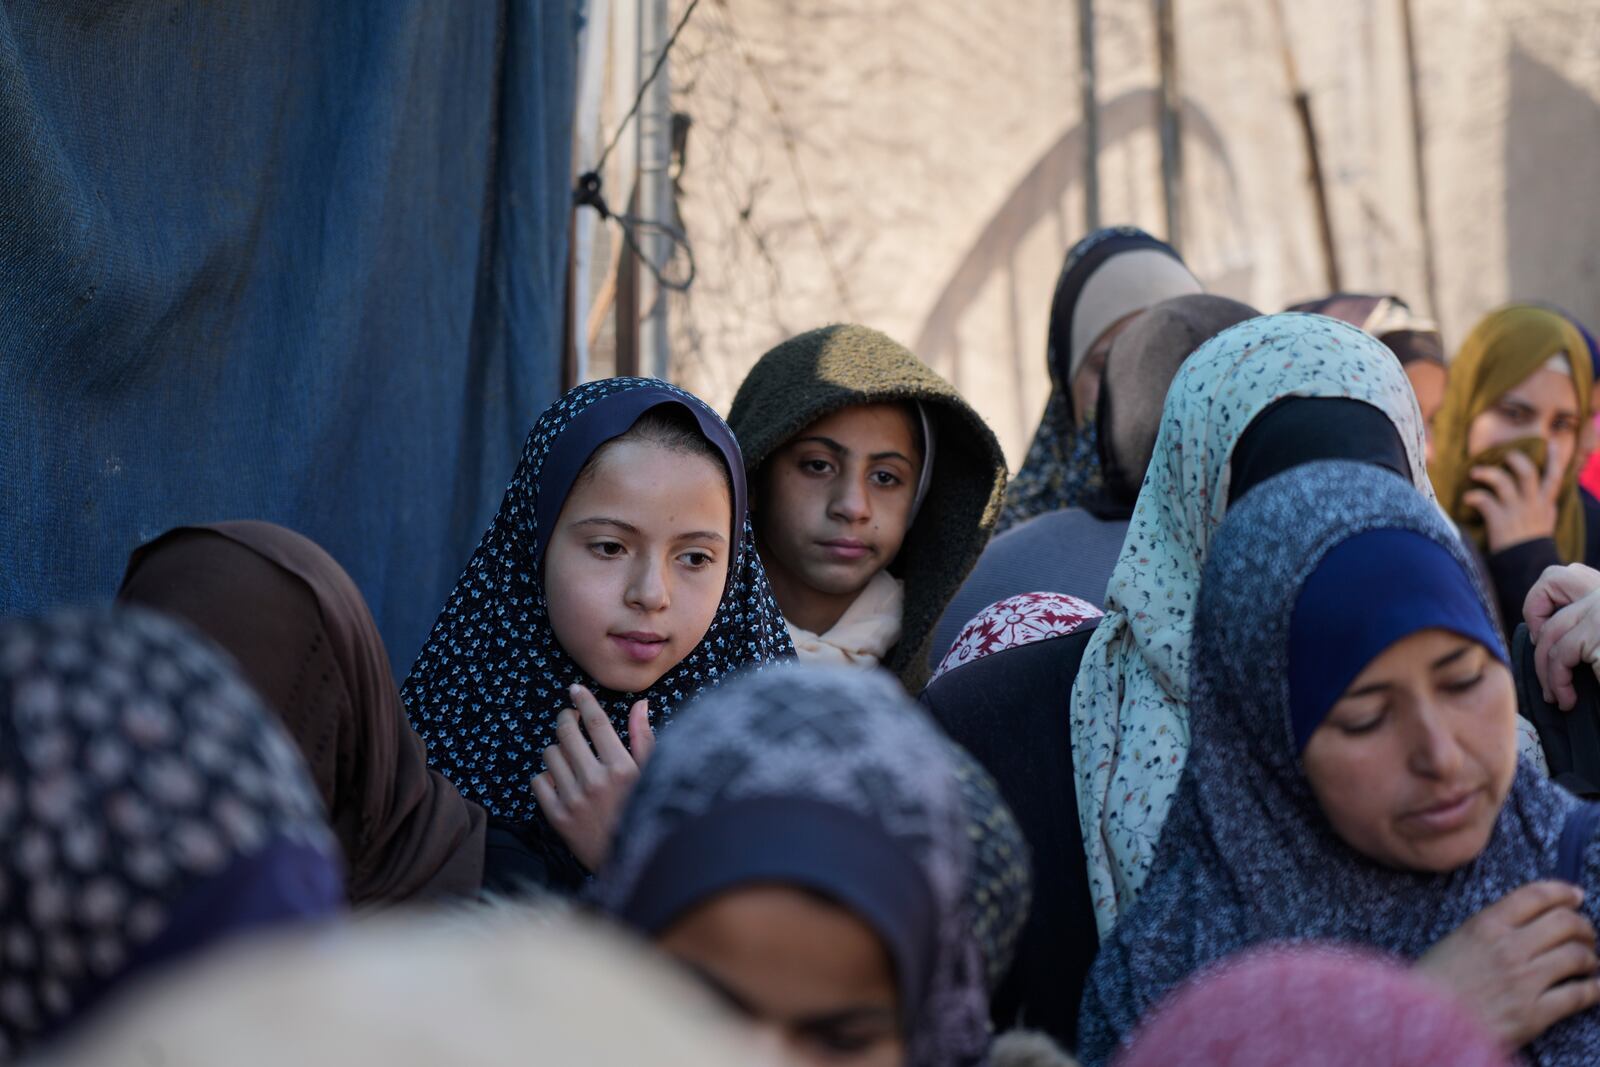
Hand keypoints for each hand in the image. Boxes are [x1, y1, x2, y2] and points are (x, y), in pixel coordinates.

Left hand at [531, 686, 653, 870]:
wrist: (636, 865)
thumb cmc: (648, 814)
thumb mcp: (653, 776)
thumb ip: (644, 738)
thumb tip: (640, 705)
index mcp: (622, 768)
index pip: (596, 721)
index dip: (584, 701)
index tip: (575, 690)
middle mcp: (596, 781)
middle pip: (567, 733)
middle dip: (565, 719)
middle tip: (569, 720)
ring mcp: (574, 801)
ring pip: (550, 755)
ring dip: (557, 749)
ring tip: (569, 755)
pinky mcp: (559, 819)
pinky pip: (539, 783)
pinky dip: (546, 777)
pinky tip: (560, 780)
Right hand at [1415, 880, 1599, 1047]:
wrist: (1425, 1022)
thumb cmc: (1437, 981)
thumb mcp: (1458, 940)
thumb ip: (1492, 927)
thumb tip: (1534, 919)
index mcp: (1486, 925)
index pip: (1536, 896)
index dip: (1563, 892)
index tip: (1576, 895)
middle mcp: (1508, 947)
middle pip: (1565, 923)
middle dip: (1584, 926)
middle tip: (1586, 934)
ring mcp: (1523, 980)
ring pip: (1578, 956)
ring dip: (1590, 958)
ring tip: (1588, 963)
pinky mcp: (1534, 1013)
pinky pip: (1579, 995)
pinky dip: (1593, 989)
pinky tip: (1592, 988)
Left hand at [1463, 447, 1563, 551]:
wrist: (1525, 569)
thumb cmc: (1531, 549)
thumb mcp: (1546, 527)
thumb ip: (1547, 512)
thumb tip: (1549, 502)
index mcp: (1545, 505)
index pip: (1555, 477)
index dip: (1555, 459)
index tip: (1553, 442)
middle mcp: (1533, 505)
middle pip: (1527, 472)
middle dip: (1515, 459)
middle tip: (1504, 457)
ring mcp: (1516, 512)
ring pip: (1503, 481)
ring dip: (1487, 473)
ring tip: (1475, 473)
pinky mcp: (1500, 521)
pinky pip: (1484, 500)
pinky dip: (1473, 496)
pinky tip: (1467, 499)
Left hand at [1527, 567, 1599, 709]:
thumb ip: (1594, 627)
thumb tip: (1555, 643)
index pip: (1559, 583)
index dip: (1542, 616)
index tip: (1542, 644)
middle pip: (1555, 619)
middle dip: (1541, 654)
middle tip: (1547, 684)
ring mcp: (1599, 613)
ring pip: (1552, 639)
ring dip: (1548, 674)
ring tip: (1558, 699)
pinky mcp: (1598, 634)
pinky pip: (1561, 658)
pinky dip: (1559, 682)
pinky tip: (1568, 700)